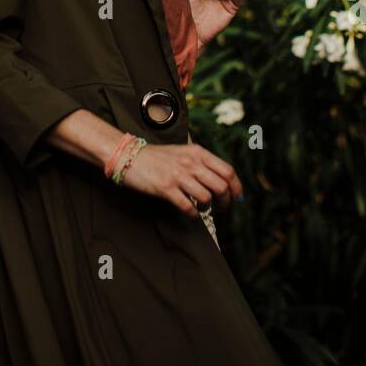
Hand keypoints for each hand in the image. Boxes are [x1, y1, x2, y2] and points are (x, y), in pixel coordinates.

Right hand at [118, 140, 242, 217]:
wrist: (129, 156)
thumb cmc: (157, 157)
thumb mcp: (183, 152)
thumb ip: (201, 162)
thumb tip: (222, 179)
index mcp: (197, 152)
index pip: (227, 171)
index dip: (236, 187)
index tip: (237, 198)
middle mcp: (191, 163)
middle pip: (221, 186)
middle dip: (226, 202)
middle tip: (223, 209)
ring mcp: (178, 175)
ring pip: (207, 197)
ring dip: (207, 208)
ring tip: (202, 209)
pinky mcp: (166, 188)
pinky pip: (188, 207)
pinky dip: (192, 214)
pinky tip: (190, 212)